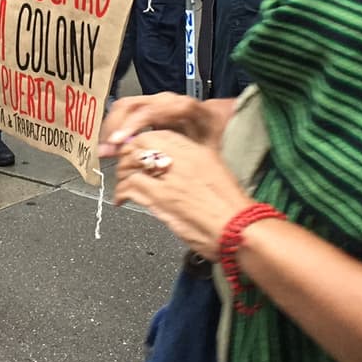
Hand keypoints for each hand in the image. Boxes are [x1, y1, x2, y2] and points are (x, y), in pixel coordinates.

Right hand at [99, 93, 234, 159]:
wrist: (218, 120)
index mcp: (180, 106)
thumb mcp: (206, 146)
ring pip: (124, 107)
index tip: (117, 142)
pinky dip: (115, 127)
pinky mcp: (147, 108)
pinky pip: (125, 112)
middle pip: (130, 106)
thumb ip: (187, 153)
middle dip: (114, 128)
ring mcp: (154, 102)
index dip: (130, 127)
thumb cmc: (213, 133)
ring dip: (112, 128)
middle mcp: (164, 100)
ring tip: (106, 150)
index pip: (148, 112)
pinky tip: (112, 144)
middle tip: (106, 150)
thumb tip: (160, 162)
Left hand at [112, 129, 254, 260]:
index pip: (156, 134)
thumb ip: (192, 163)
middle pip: (139, 146)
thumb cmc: (231, 206)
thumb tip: (170, 165)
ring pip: (131, 166)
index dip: (140, 141)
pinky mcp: (161, 199)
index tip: (135, 151)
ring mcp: (169, 178)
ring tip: (122, 185)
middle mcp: (181, 159)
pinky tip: (121, 200)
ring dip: (121, 175)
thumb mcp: (214, 171)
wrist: (240, 228)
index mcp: (195, 150)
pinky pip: (131, 188)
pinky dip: (121, 193)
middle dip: (126, 156)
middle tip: (124, 167)